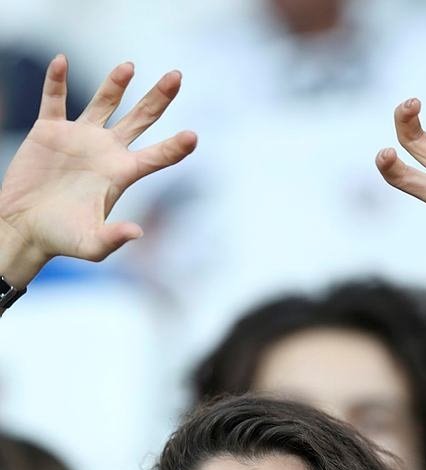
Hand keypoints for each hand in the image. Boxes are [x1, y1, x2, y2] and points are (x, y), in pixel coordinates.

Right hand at [0, 55, 196, 264]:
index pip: (157, 157)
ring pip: (104, 102)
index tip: (193, 137)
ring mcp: (79, 137)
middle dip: (158, 98)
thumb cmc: (61, 239)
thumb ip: (113, 239)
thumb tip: (137, 232)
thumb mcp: (90, 245)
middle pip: (140, 119)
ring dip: (116, 83)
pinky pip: (54, 99)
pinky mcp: (49, 131)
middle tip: (176, 76)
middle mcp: (106, 151)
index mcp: (121, 175)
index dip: (175, 147)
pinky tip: (61, 62)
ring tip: (129, 67)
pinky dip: (56, 80)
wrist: (25, 228)